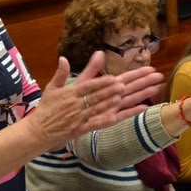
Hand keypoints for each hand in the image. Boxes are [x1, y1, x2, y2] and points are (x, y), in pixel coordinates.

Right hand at [24, 52, 161, 147]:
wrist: (38, 132)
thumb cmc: (46, 108)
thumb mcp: (53, 88)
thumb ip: (62, 73)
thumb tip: (64, 58)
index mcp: (75, 91)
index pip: (95, 84)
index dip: (111, 81)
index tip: (125, 76)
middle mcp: (83, 103)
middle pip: (112, 92)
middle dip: (135, 82)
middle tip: (152, 75)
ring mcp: (88, 116)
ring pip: (116, 104)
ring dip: (136, 96)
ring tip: (152, 88)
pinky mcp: (90, 127)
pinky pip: (111, 120)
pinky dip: (126, 115)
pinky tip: (141, 109)